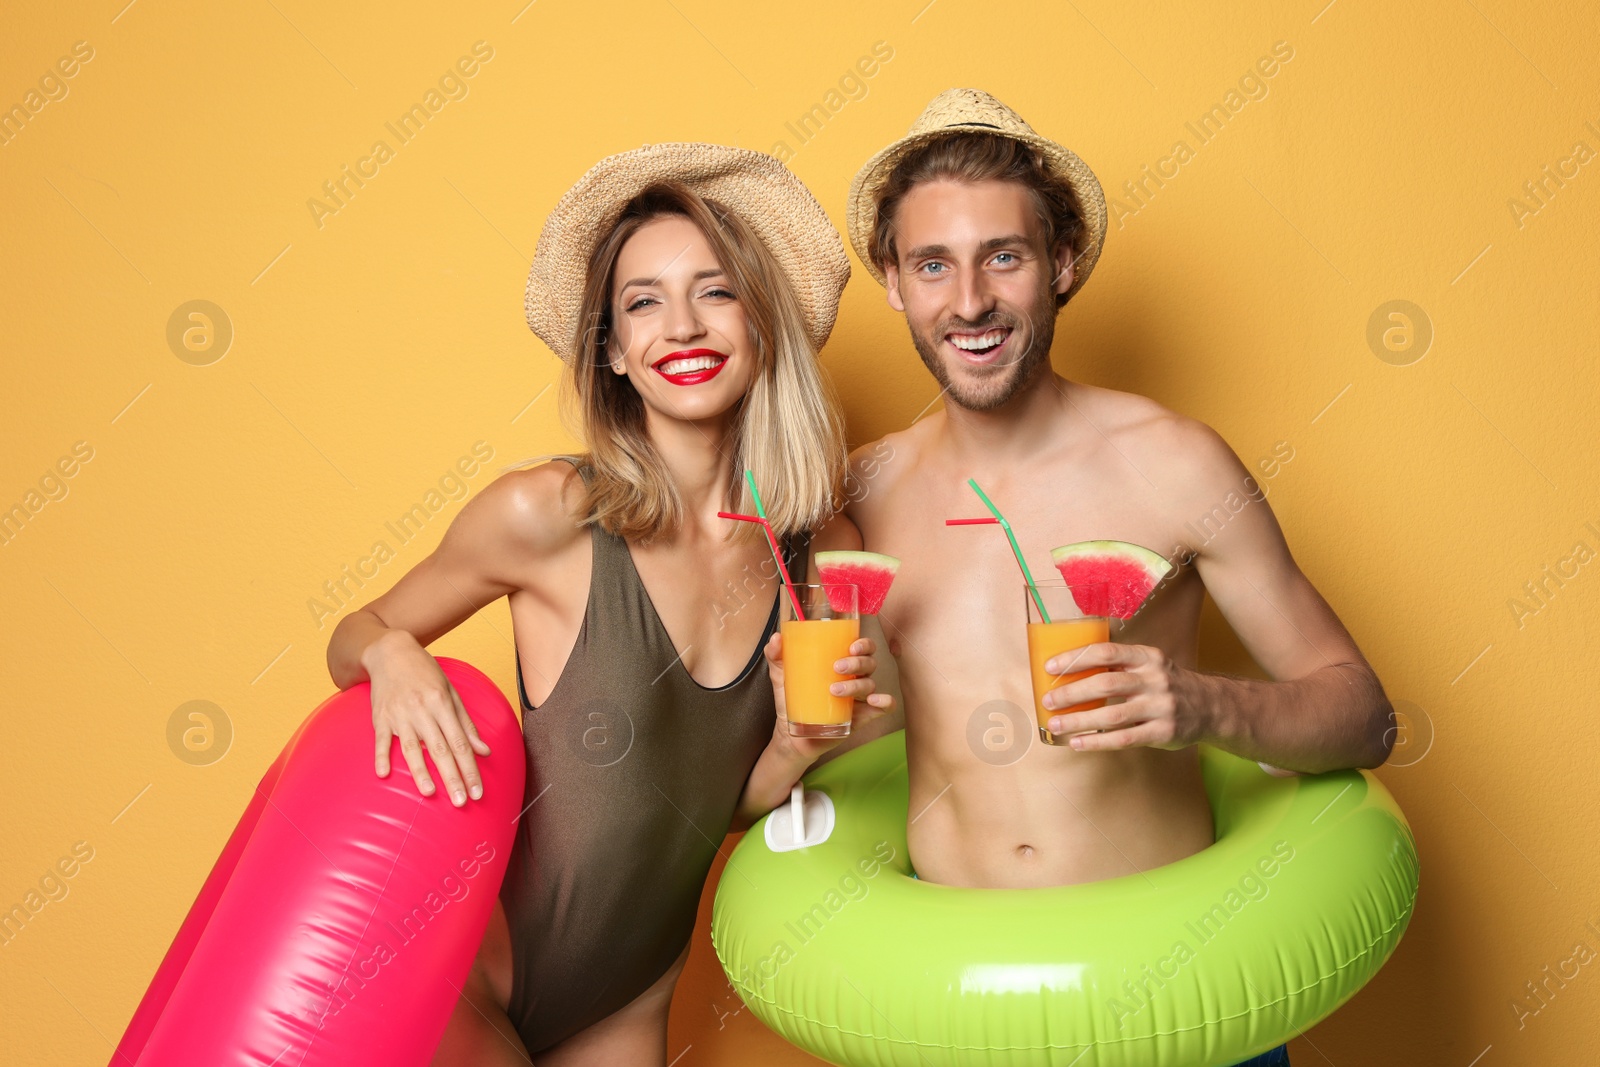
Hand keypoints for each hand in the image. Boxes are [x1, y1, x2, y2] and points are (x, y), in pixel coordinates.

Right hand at [365, 630, 490, 803]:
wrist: (390, 652)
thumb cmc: (425, 673)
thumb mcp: (450, 692)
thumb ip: (466, 723)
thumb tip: (484, 751)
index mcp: (442, 704)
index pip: (461, 743)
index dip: (470, 768)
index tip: (477, 791)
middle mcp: (422, 710)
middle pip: (440, 749)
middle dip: (452, 777)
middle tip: (461, 801)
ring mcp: (399, 714)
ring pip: (412, 747)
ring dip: (420, 771)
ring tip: (430, 793)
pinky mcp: (379, 717)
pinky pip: (381, 739)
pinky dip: (382, 756)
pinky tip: (384, 774)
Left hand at [764, 631, 894, 763]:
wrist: (791, 734)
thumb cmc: (791, 699)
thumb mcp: (781, 675)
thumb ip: (777, 655)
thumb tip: (776, 638)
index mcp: (841, 662)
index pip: (862, 647)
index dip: (863, 643)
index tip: (851, 646)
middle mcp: (855, 677)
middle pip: (869, 663)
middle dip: (857, 663)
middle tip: (838, 667)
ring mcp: (860, 698)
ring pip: (871, 684)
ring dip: (857, 685)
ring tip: (835, 690)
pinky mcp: (862, 716)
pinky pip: (884, 707)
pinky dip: (885, 702)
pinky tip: (875, 701)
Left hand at [1040, 642, 1207, 751]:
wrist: (1211, 706)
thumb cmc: (1166, 684)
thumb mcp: (1149, 664)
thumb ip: (1118, 663)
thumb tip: (1069, 667)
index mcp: (1147, 657)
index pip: (1107, 651)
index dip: (1076, 658)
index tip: (1050, 667)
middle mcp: (1154, 679)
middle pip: (1106, 683)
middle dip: (1072, 692)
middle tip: (1048, 700)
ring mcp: (1160, 707)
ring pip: (1113, 715)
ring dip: (1080, 720)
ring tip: (1056, 724)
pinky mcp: (1163, 732)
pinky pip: (1125, 739)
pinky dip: (1098, 742)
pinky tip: (1078, 743)